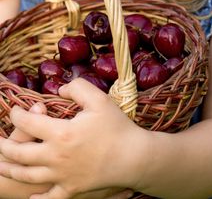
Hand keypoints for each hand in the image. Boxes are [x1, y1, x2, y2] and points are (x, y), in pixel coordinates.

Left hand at [0, 78, 145, 198]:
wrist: (134, 158)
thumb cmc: (117, 127)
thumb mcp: (98, 99)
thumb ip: (76, 87)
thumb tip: (59, 89)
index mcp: (61, 133)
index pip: (28, 122)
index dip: (17, 114)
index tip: (15, 110)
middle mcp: (56, 157)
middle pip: (20, 153)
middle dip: (4, 146)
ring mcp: (62, 176)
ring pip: (28, 175)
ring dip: (11, 169)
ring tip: (1, 165)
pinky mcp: (72, 189)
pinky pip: (49, 198)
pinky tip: (30, 197)